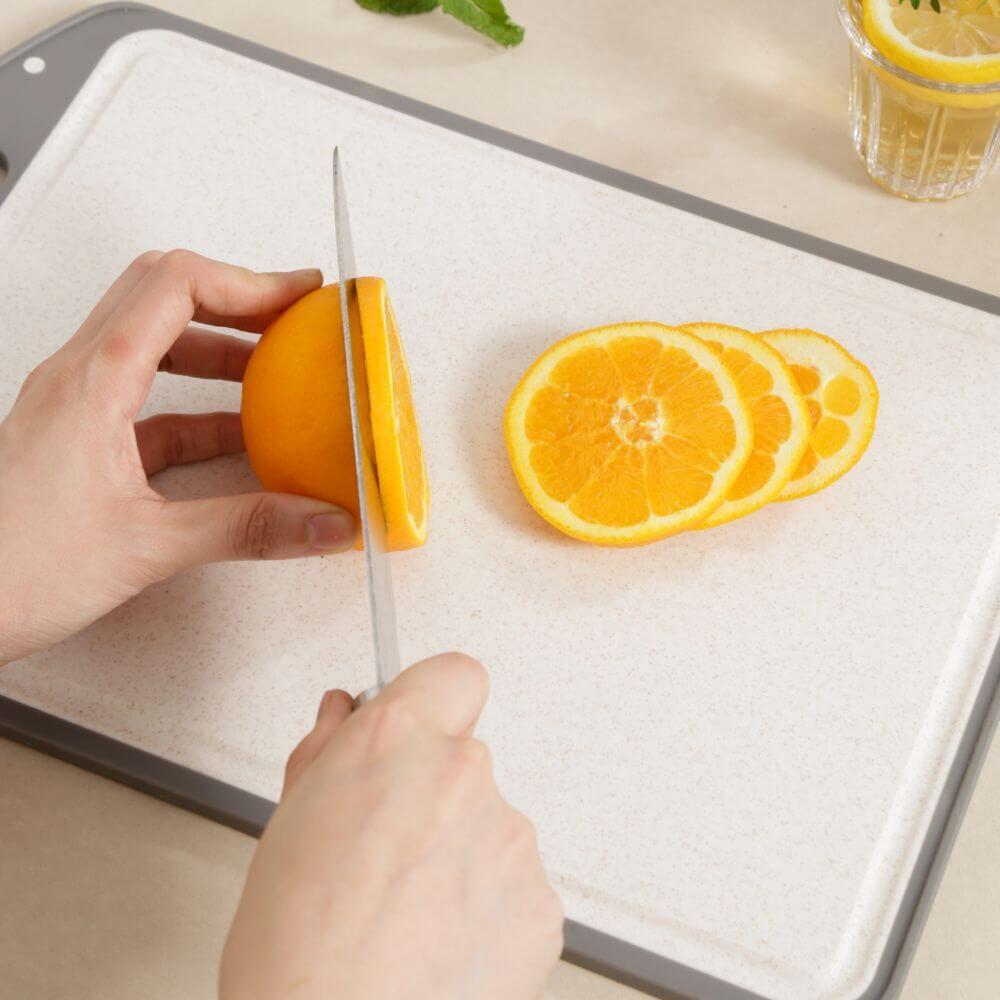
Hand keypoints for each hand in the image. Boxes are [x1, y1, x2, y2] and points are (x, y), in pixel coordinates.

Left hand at [0, 250, 356, 664]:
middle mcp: (79, 379)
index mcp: (92, 382)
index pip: (176, 288)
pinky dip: (199, 406)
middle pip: (164, 296)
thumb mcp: (146, 547)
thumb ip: (246, 529)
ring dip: (218, 349)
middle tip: (292, 316)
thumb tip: (321, 521)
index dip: (247, 281)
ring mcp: (76, 406)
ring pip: (155, 343)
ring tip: (275, 371)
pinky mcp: (79, 439)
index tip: (299, 295)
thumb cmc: (10, 570)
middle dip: (236, 299)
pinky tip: (239, 436)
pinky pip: (148, 400)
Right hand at [220, 653, 563, 999]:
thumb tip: (345, 714)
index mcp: (395, 742)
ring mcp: (510, 837)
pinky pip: (515, 885)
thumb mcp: (285, 827)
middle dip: (432, 794)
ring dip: (460, 855)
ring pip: (490, 826)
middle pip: (464, 759)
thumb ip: (326, 751)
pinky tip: (440, 944)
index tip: (424, 724)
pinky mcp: (541, 900)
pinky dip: (488, 909)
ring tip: (408, 915)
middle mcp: (462, 773)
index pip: (454, 673)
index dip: (435, 698)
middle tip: (388, 854)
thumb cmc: (294, 952)